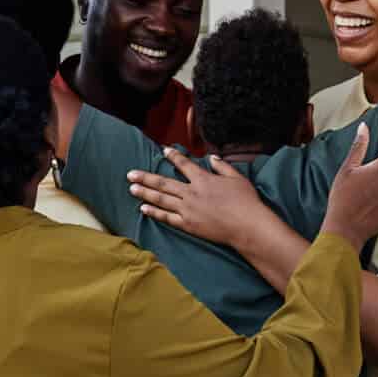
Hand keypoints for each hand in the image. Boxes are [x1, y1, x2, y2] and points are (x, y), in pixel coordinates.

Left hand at [126, 150, 272, 247]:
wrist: (247, 226)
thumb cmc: (246, 201)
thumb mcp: (237, 178)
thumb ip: (223, 167)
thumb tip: (212, 157)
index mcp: (203, 179)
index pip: (183, 164)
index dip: (173, 156)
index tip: (164, 150)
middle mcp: (191, 193)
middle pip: (163, 183)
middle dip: (145, 178)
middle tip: (130, 174)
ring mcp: (188, 210)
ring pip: (161, 199)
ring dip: (145, 193)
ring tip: (132, 189)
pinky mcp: (188, 224)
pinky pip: (167, 217)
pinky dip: (155, 212)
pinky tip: (144, 209)